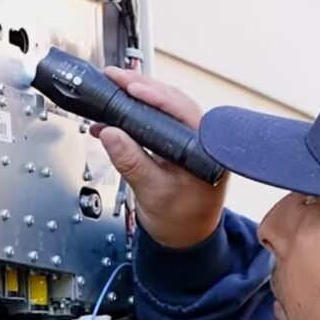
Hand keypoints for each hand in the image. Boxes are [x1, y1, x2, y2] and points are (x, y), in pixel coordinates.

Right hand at [91, 67, 228, 248]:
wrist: (185, 241)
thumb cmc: (181, 222)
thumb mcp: (153, 193)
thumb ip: (132, 162)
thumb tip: (111, 133)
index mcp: (208, 150)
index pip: (183, 110)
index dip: (155, 94)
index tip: (130, 86)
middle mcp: (203, 141)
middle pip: (172, 102)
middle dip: (140, 88)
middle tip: (113, 78)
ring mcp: (190, 142)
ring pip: (163, 109)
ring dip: (135, 100)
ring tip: (111, 90)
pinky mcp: (177, 146)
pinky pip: (156, 123)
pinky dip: (134, 118)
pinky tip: (111, 120)